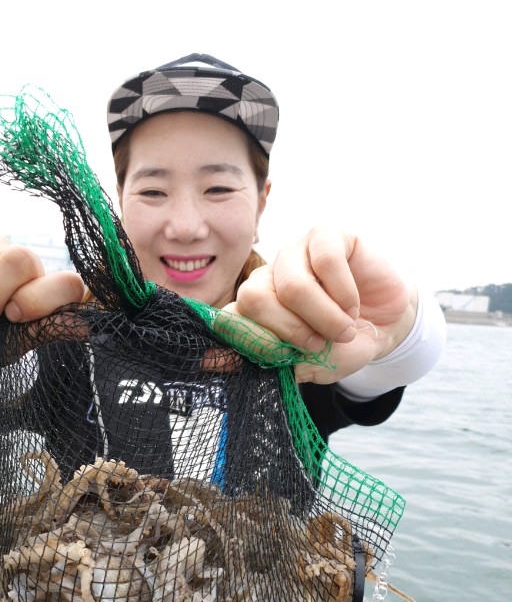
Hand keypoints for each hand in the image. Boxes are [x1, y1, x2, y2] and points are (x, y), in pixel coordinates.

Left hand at [229, 227, 417, 383]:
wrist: (388, 324)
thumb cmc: (343, 343)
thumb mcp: (310, 365)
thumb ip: (272, 363)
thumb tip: (214, 363)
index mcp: (254, 311)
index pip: (229, 320)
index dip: (244, 341)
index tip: (267, 359)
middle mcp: (268, 278)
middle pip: (253, 299)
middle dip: (290, 331)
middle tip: (319, 344)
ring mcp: (294, 254)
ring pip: (292, 286)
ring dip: (324, 318)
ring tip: (344, 329)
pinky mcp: (324, 236)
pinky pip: (326, 263)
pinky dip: (344, 294)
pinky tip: (352, 304)